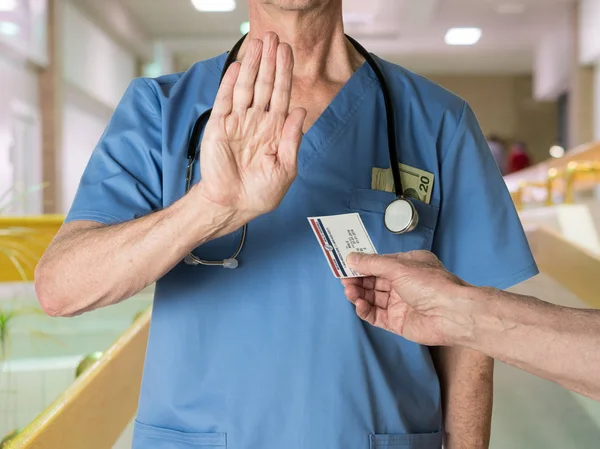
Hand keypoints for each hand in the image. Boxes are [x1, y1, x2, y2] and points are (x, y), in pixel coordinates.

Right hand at [196, 32, 306, 222]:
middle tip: (274, 38)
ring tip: (258, 42)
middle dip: (270, 62)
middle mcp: (256, 122)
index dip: (285, 74)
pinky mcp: (219, 126)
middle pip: (265, 86)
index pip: (282, 96)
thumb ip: (292, 139)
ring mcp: (238, 122)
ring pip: (247, 88)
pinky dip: (231, 83)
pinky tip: (238, 66)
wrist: (234, 205)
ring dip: (252, 66)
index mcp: (274, 130)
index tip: (288, 52)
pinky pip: (225, 101)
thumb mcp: (286, 168)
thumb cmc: (261, 192)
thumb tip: (300, 111)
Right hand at [342, 251, 471, 345]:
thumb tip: (350, 258)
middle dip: (358, 280)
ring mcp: (400, 304)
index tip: (345, 265)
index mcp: (408, 265)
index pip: (380, 264)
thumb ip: (372, 263)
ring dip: (360, 294)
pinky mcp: (397, 322)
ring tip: (350, 292)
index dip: (362, 264)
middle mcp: (404, 283)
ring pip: (373, 298)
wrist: (451, 314)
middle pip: (374, 281)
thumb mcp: (398, 267)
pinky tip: (360, 305)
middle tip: (344, 280)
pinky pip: (376, 315)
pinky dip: (366, 310)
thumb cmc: (429, 284)